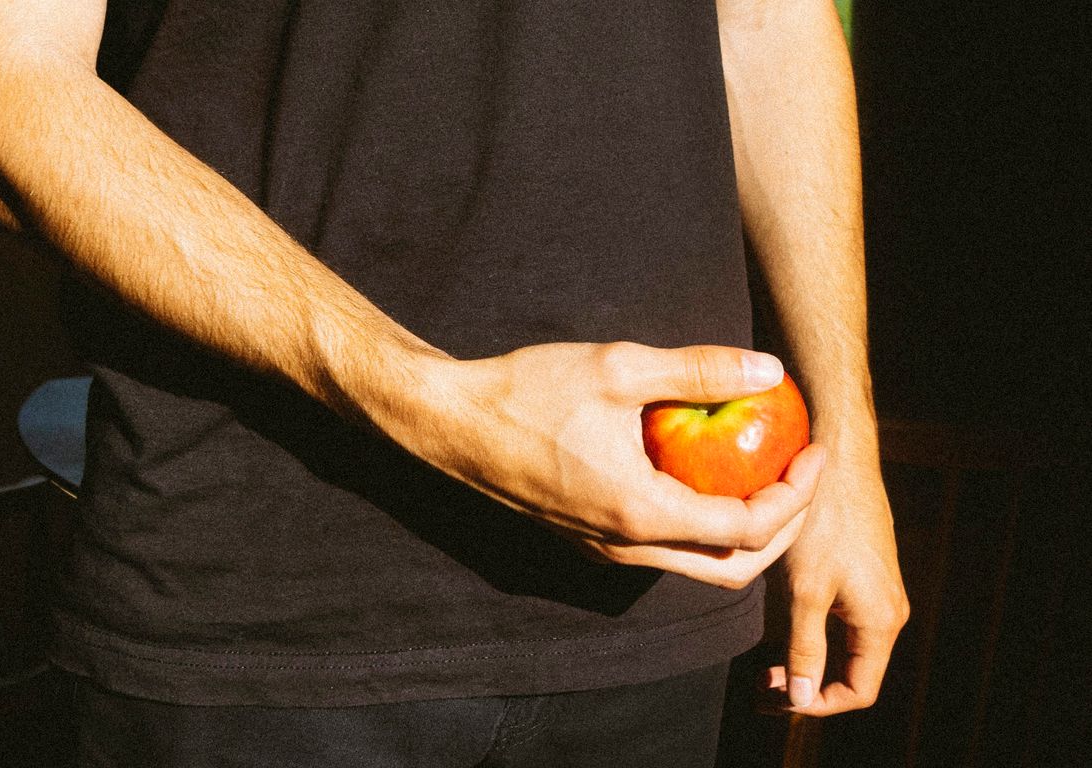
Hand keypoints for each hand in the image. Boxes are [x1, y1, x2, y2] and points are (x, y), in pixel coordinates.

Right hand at [406, 342, 825, 588]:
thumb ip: (697, 370)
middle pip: (731, 568)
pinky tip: (700, 476)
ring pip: (694, 565)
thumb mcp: (618, 367)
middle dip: (781, 530)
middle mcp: (626, 546)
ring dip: (740, 533)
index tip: (815, 452)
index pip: (749, 531)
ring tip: (761, 477)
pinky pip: (660, 550)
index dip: (797, 497)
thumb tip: (769, 371)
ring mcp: (603, 549)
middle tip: (800, 476)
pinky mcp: (585, 538)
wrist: (450, 423)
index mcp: (642, 512)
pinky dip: (698, 526)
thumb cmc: (527, 391)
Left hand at [762, 446, 909, 713]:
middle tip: (761, 685)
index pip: (858, 690)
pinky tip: (778, 624)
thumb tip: (801, 700)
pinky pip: (842, 619)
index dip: (817, 704)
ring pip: (844, 645)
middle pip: (852, 672)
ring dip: (807, 659)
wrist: (837, 460)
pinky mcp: (864, 570)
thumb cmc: (822, 522)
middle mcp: (889, 610)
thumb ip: (804, 647)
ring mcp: (878, 589)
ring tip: (764, 663)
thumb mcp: (805, 590)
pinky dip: (812, 632)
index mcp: (881, 622)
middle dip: (808, 686)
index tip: (777, 699)